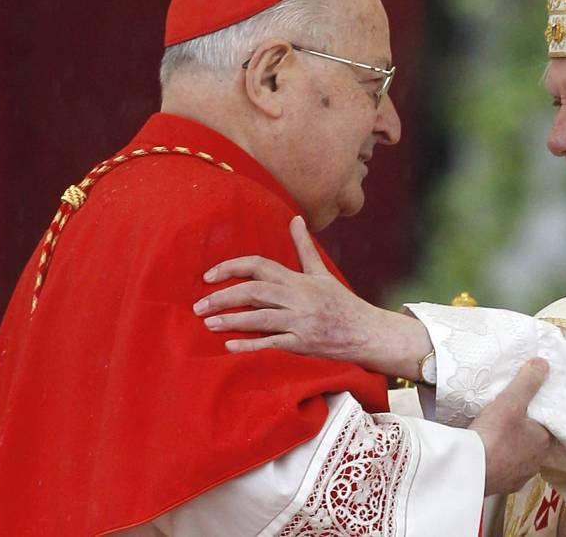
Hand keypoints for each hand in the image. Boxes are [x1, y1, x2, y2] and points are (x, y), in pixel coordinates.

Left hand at [193, 216, 431, 377]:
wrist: (366, 332)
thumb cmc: (342, 302)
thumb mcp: (322, 273)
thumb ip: (304, 247)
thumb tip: (296, 219)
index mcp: (299, 280)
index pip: (260, 266)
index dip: (232, 268)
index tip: (209, 276)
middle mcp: (298, 298)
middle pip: (254, 292)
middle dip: (223, 297)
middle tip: (198, 305)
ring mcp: (301, 322)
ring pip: (260, 318)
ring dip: (231, 320)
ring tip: (208, 323)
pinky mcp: (303, 344)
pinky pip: (272, 344)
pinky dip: (250, 345)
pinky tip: (229, 346)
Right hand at [468, 358, 552, 495]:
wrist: (469, 470)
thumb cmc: (494, 435)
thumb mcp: (511, 401)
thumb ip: (527, 382)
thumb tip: (543, 363)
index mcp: (542, 442)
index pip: (547, 428)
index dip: (538, 418)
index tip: (529, 411)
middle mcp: (535, 462)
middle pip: (533, 444)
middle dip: (524, 435)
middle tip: (512, 422)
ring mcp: (518, 477)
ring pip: (519, 459)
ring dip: (511, 451)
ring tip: (498, 438)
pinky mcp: (501, 487)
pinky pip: (503, 472)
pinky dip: (498, 463)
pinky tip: (488, 456)